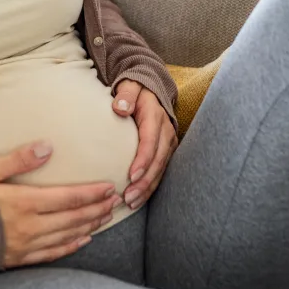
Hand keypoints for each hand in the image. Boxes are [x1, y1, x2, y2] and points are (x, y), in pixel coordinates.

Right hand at [0, 141, 120, 267]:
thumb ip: (18, 159)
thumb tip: (48, 147)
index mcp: (22, 203)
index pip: (68, 198)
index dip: (91, 193)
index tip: (109, 187)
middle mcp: (27, 228)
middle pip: (72, 219)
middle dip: (96, 209)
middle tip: (114, 201)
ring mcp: (21, 247)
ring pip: (65, 237)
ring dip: (87, 227)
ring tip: (104, 217)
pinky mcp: (13, 259)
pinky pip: (49, 255)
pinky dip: (68, 247)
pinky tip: (81, 241)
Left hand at [111, 80, 176, 210]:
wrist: (151, 88)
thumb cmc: (135, 90)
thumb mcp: (130, 86)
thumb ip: (126, 95)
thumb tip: (120, 108)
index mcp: (155, 116)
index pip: (150, 141)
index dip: (143, 160)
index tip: (131, 175)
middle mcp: (166, 131)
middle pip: (157, 161)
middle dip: (144, 181)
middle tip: (128, 197)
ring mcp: (168, 142)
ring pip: (160, 170)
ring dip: (147, 188)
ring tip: (131, 203)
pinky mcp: (166, 150)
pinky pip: (160, 171)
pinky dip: (150, 186)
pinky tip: (139, 198)